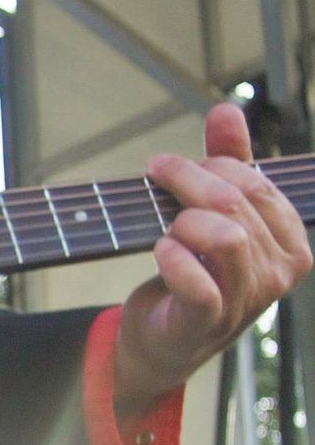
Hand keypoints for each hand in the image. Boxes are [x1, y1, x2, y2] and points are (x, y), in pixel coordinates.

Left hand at [115, 103, 310, 412]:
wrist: (162, 336)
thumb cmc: (193, 268)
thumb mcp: (212, 211)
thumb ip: (227, 162)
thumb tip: (228, 109)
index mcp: (288, 242)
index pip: (255, 183)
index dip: (209, 165)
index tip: (170, 167)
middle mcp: (277, 272)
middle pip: (234, 203)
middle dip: (186, 181)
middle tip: (156, 178)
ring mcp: (246, 300)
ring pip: (224, 236)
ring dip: (181, 220)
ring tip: (165, 227)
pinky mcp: (207, 320)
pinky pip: (198, 282)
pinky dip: (173, 258)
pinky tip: (160, 250)